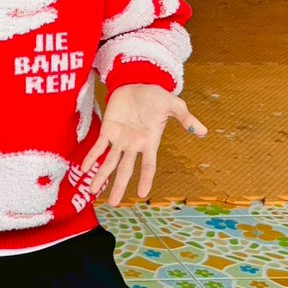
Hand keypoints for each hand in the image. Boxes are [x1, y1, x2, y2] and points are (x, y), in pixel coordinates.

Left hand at [79, 84, 206, 205]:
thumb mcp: (174, 105)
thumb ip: (186, 118)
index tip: (143, 194)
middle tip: (114, 204)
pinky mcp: (107, 130)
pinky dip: (91, 157)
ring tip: (92, 191)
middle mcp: (134, 146)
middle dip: (119, 186)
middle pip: (126, 170)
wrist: (138, 83)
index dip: (146, 179)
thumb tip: (203, 131)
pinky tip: (84, 169)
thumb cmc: (156, 96)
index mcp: (150, 143)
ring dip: (101, 176)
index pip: (148, 165)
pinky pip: (98, 147)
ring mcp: (120, 139)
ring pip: (109, 162)